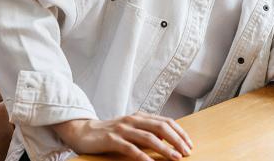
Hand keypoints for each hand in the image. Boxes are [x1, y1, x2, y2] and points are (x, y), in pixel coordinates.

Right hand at [51, 112, 192, 160]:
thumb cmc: (110, 132)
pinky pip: (131, 148)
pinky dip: (143, 156)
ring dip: (164, 148)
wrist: (83, 131)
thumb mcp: (132, 128)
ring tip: (175, 158)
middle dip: (177, 140)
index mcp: (140, 116)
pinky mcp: (112, 139)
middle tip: (187, 152)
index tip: (189, 144)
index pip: (166, 121)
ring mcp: (123, 129)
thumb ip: (148, 131)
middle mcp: (133, 120)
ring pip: (149, 137)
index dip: (180, 132)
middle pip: (161, 127)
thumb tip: (169, 139)